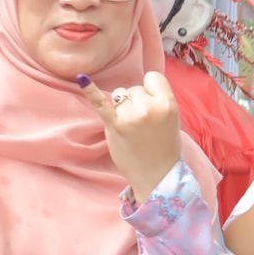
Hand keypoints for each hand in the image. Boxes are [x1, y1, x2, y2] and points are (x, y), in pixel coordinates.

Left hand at [79, 71, 182, 202]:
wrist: (158, 176)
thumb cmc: (164, 146)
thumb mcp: (172, 118)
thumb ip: (158, 101)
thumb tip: (134, 88)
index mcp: (168, 104)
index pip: (153, 78)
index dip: (151, 90)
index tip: (153, 106)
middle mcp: (149, 107)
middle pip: (134, 88)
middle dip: (136, 102)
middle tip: (143, 125)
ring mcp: (131, 116)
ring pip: (120, 95)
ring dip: (122, 108)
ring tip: (132, 128)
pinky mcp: (115, 125)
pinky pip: (100, 103)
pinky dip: (90, 91)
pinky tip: (81, 78)